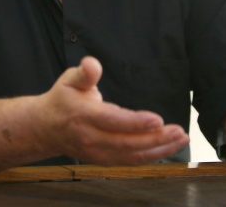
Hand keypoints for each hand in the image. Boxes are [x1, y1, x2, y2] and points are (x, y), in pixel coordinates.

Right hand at [40, 56, 189, 164]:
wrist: (44, 129)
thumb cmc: (62, 100)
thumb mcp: (69, 80)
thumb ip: (84, 72)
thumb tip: (92, 63)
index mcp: (83, 116)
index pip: (112, 121)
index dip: (136, 123)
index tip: (157, 120)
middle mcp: (91, 138)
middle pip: (127, 143)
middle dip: (155, 139)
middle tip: (178, 131)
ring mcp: (97, 153)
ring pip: (131, 156)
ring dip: (159, 150)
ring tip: (181, 139)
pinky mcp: (104, 160)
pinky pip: (130, 161)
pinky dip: (151, 157)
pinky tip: (168, 148)